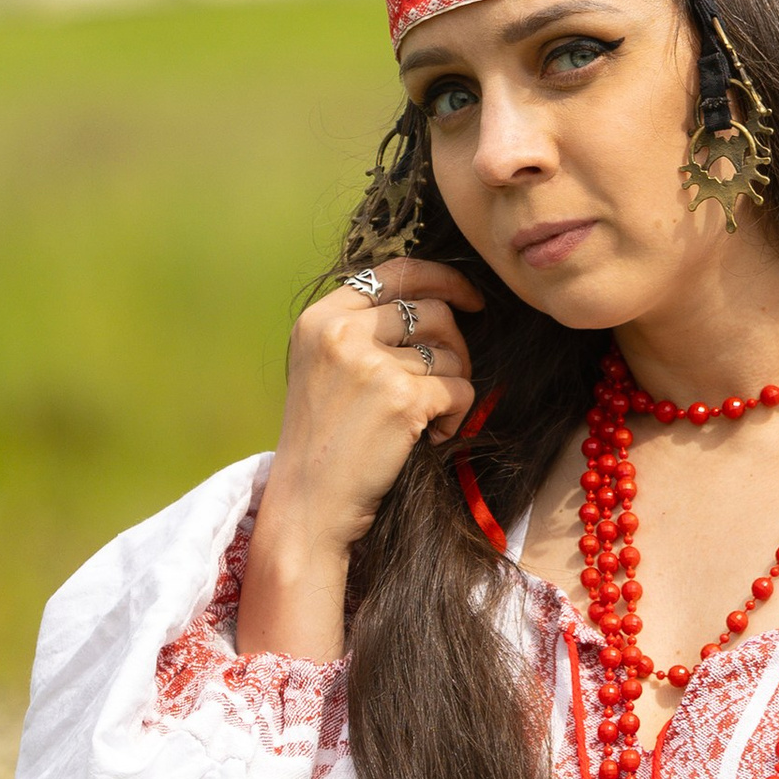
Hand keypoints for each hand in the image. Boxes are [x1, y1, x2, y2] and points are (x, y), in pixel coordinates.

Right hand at [236, 256, 483, 658]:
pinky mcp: (400, 398)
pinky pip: (460, 390)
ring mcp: (370, 363)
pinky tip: (427, 439)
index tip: (470, 300)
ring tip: (424, 423)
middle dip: (456, 346)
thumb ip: (361, 330)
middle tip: (448, 383)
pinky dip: (455, 417)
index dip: (443, 279)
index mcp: (320, 319)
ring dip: (452, 388)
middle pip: (432, 312)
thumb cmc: (322, 446)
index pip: (396, 271)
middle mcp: (341, 332)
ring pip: (451, 354)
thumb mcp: (323, 370)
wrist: (308, 507)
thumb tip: (438, 301)